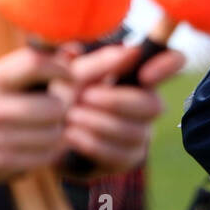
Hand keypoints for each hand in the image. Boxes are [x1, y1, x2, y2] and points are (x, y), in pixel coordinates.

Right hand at [0, 47, 72, 189]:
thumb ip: (33, 63)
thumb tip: (76, 51)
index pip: (35, 64)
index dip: (62, 68)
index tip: (69, 74)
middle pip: (55, 106)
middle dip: (64, 106)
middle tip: (61, 106)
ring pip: (55, 134)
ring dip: (59, 129)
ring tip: (51, 124)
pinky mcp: (0, 165)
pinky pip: (46, 157)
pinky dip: (50, 150)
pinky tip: (40, 143)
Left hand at [54, 42, 185, 178]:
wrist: (37, 131)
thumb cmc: (59, 95)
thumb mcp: (73, 74)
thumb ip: (100, 62)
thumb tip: (132, 50)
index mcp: (137, 76)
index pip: (171, 63)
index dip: (169, 66)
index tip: (145, 75)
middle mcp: (146, 105)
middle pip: (154, 106)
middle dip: (117, 102)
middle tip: (84, 97)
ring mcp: (140, 133)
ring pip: (136, 132)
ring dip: (99, 123)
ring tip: (71, 117)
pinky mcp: (126, 159)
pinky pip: (120, 154)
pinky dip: (92, 143)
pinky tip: (71, 135)